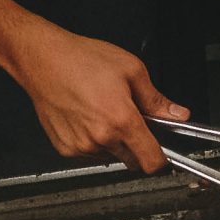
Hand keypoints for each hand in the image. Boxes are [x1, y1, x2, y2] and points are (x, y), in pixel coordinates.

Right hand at [6, 24, 187, 171]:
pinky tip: (87, 117)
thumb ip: (157, 99)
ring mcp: (81, 146)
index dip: (161, 158)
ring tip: (103, 111)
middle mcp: (101, 138)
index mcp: (121, 120)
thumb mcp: (131, 70)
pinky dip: (93, 141)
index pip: (151, 161)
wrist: (41, 58)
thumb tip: (178, 114)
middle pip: (132, 160)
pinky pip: (90, 153)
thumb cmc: (81, 59)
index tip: (162, 151)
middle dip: (137, 145)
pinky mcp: (65, 148)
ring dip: (114, 142)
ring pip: (111, 156)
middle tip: (130, 119)